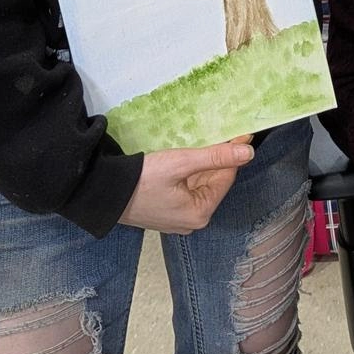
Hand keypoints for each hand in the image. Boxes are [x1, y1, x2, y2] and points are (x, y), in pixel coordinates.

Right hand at [118, 139, 254, 233]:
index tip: (241, 132)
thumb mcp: (181, 163)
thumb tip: (249, 152)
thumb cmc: (143, 179)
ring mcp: (179, 218)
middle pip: (213, 182)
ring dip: (201, 165)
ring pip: (199, 184)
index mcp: (200, 213)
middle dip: (216, 159)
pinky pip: (185, 190)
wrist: (104, 193)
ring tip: (203, 141)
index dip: (232, 153)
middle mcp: (193, 221)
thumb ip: (215, 157)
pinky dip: (188, 174)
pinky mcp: (167, 212)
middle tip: (220, 133)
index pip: (226, 177)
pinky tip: (185, 158)